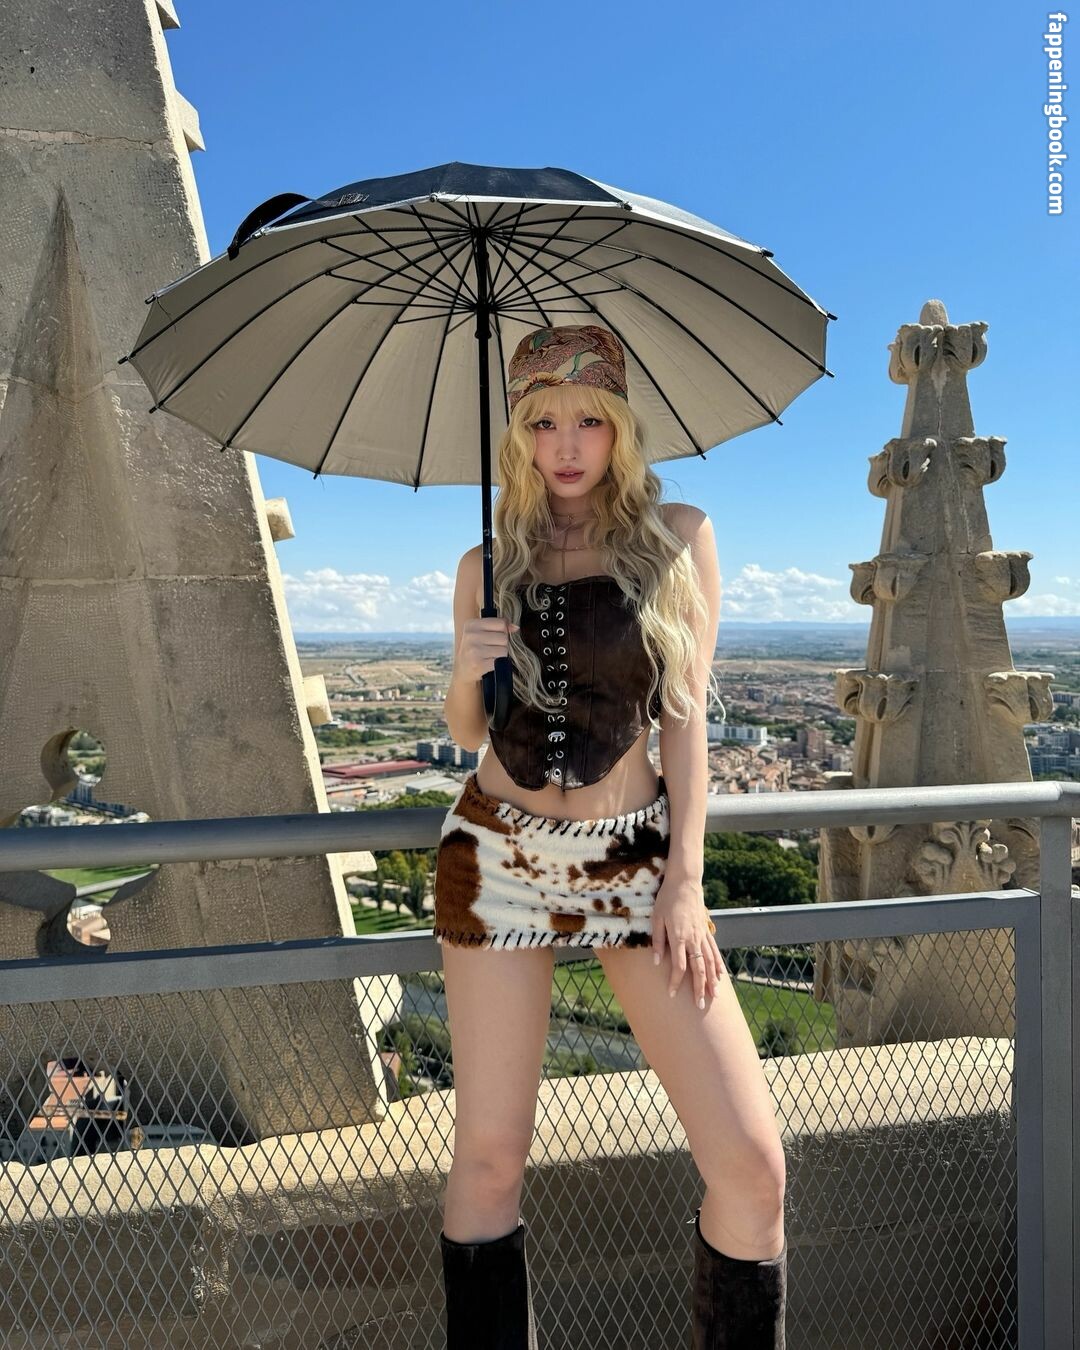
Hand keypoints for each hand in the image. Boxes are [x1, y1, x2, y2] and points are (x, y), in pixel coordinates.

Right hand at [456, 616, 518, 682]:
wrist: (462, 670)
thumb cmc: (474, 650)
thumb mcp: (480, 633)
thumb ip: (499, 627)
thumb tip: (515, 627)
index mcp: (471, 624)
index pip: (501, 623)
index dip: (503, 631)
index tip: (494, 637)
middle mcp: (471, 636)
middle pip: (504, 637)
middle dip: (502, 644)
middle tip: (490, 649)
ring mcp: (475, 650)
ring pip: (504, 649)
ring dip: (501, 655)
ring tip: (489, 656)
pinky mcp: (479, 664)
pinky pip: (501, 660)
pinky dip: (498, 663)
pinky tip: (489, 663)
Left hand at [651, 874, 722, 1010]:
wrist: (685, 882)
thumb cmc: (667, 899)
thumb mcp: (656, 918)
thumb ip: (658, 941)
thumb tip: (657, 962)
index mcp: (679, 937)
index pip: (679, 966)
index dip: (675, 982)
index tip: (671, 994)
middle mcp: (693, 939)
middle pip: (699, 969)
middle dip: (699, 989)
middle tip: (701, 1006)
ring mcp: (702, 935)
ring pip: (710, 962)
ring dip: (712, 981)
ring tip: (714, 996)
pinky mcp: (706, 931)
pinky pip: (714, 951)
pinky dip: (718, 965)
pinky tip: (721, 976)